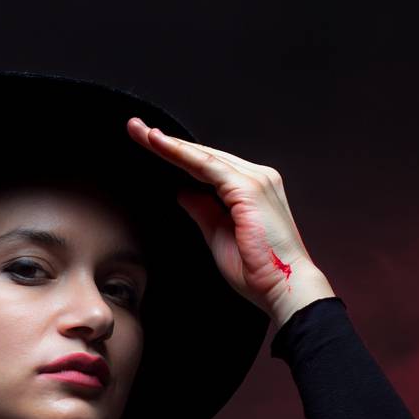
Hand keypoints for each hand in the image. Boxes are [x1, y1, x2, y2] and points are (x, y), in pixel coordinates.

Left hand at [127, 116, 335, 328]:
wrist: (284, 288)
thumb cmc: (257, 271)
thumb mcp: (218, 236)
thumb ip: (202, 211)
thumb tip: (183, 192)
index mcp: (251, 189)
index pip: (207, 166)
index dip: (176, 155)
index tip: (148, 144)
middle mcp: (257, 177)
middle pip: (203, 155)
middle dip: (166, 143)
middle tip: (135, 129)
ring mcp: (255, 178)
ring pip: (203, 156)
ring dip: (169, 143)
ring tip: (139, 132)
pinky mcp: (248, 187)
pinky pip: (206, 165)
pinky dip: (180, 154)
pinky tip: (158, 144)